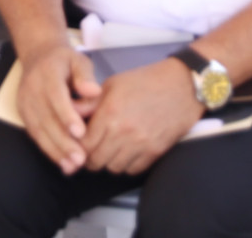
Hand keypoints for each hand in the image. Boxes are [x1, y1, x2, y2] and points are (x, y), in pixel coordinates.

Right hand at [15, 42, 102, 173]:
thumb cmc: (64, 61)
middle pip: (46, 118)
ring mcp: (25, 103)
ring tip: (72, 166)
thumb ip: (85, 75)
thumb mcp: (78, 60)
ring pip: (39, 130)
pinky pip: (35, 134)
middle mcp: (32, 89)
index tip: (80, 132)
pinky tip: (62, 163)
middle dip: (63, 141)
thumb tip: (93, 91)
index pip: (56, 96)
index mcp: (47, 73)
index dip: (66, 115)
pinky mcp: (23, 114)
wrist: (37, 57)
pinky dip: (48, 150)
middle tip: (80, 159)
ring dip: (55, 150)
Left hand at [82, 57, 203, 176]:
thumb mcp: (112, 84)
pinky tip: (128, 152)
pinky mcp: (155, 152)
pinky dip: (127, 164)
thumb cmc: (145, 81)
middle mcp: (123, 131)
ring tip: (111, 149)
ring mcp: (140, 144)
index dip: (78, 146)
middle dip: (91, 157)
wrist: (182, 85)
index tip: (79, 143)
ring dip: (109, 161)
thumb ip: (90, 102)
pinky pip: (133, 170)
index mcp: (109, 112)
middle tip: (93, 150)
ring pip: (114, 168)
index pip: (84, 144)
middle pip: (96, 161)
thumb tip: (70, 114)